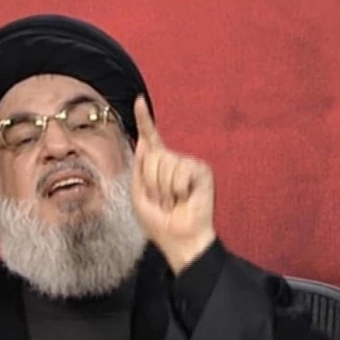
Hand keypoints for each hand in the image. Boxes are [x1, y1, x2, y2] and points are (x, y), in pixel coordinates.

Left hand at [131, 95, 216, 274]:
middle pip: (152, 156)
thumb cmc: (159, 222)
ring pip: (165, 164)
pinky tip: (186, 198)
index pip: (150, 139)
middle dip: (151, 182)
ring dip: (164, 189)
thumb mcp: (139, 196)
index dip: (144, 119)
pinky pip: (181, 171)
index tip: (138, 100)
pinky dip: (179, 188)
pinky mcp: (201, 171)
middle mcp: (173, 161)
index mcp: (157, 166)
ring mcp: (188, 165)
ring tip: (173, 201)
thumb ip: (140, 169)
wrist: (179, 239)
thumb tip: (144, 142)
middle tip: (162, 200)